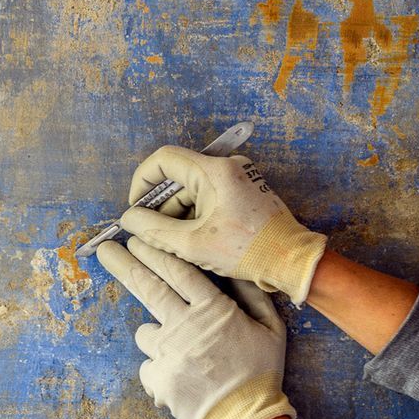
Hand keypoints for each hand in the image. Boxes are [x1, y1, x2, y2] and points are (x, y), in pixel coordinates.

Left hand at [96, 238, 296, 418]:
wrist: (244, 418)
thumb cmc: (260, 371)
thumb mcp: (271, 328)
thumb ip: (253, 295)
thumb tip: (235, 269)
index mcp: (213, 310)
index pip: (177, 270)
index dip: (154, 252)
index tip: (136, 239)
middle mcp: (184, 326)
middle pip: (148, 288)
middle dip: (125, 265)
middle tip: (106, 250)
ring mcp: (166, 351)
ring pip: (145, 331)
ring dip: (154, 334)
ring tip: (180, 354)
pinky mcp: (155, 376)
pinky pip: (148, 364)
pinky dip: (159, 367)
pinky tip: (180, 378)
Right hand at [119, 146, 326, 302]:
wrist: (289, 259)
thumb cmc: (248, 250)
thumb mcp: (191, 244)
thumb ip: (153, 229)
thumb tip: (129, 219)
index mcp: (214, 172)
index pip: (163, 160)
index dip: (142, 183)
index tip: (136, 209)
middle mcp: (226, 166)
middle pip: (176, 176)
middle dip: (159, 204)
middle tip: (150, 231)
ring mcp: (236, 177)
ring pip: (190, 188)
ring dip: (176, 212)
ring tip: (174, 241)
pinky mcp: (241, 190)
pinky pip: (207, 195)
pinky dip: (193, 214)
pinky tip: (192, 238)